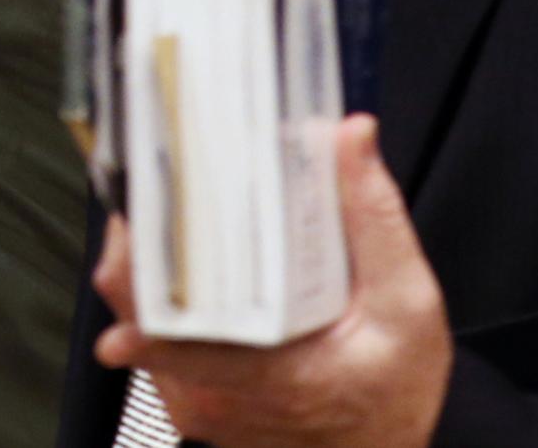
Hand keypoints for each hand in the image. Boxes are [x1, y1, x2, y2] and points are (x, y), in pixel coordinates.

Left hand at [95, 115, 451, 447]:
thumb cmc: (391, 394)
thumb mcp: (407, 309)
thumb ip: (375, 222)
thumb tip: (350, 138)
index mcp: (262, 370)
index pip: (168, 327)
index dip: (137, 265)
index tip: (130, 222)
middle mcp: (211, 388)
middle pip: (133, 301)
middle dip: (138, 235)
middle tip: (159, 185)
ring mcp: (192, 398)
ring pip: (131, 315)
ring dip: (145, 264)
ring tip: (172, 217)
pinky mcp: (186, 399)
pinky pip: (148, 339)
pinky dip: (158, 298)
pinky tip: (188, 269)